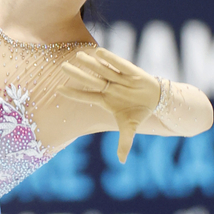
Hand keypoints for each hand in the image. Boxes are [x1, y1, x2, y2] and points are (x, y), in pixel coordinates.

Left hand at [58, 47, 160, 162]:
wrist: (156, 99)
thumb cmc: (138, 112)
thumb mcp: (130, 128)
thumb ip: (124, 142)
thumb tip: (121, 161)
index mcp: (105, 100)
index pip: (85, 96)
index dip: (72, 93)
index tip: (57, 89)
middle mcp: (108, 87)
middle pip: (89, 80)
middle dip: (76, 74)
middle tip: (62, 67)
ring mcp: (118, 78)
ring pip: (101, 70)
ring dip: (90, 63)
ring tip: (78, 55)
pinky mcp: (130, 71)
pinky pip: (118, 64)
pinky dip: (110, 59)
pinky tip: (99, 52)